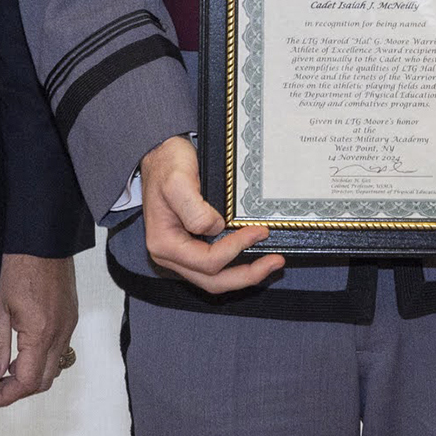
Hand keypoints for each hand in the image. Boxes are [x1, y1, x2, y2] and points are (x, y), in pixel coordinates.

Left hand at [0, 253, 79, 408]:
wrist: (43, 238)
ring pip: (53, 367)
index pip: (27, 381)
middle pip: (43, 380)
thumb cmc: (18, 265)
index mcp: (41, 333)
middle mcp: (61, 333)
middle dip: (17, 391)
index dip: (4, 396)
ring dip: (30, 376)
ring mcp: (69, 324)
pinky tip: (21, 352)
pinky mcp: (70, 316)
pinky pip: (59, 350)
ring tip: (3, 373)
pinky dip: (40, 360)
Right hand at [140, 135, 284, 292]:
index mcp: (164, 244)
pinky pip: (215, 267)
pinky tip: (254, 255)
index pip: (207, 260)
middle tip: (275, 261)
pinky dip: (236, 265)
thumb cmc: (167, 166)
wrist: (161, 155)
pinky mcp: (192, 248)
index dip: (236, 249)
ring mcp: (181, 254)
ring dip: (244, 275)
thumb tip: (216, 228)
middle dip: (247, 275)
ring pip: (215, 279)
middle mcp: (171, 255)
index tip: (259, 232)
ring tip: (271, 262)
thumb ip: (194, 209)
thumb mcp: (178, 181)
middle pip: (213, 281)